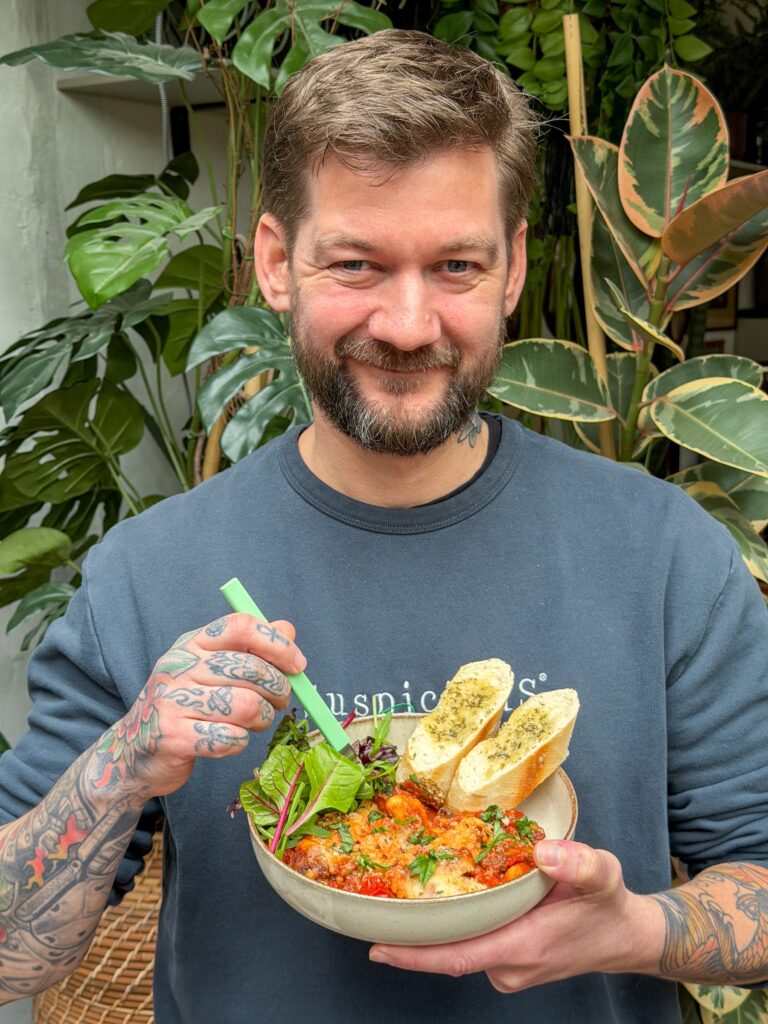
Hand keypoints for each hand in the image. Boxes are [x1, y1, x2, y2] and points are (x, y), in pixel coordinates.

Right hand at [94, 613, 304, 798]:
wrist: (133, 752)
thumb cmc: (185, 706)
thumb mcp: (212, 670)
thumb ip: (250, 648)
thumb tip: (287, 629)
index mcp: (191, 644)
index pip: (240, 626)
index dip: (276, 643)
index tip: (298, 664)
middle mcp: (178, 667)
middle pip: (250, 668)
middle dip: (278, 689)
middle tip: (280, 701)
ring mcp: (172, 701)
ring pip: (246, 706)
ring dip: (262, 719)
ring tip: (255, 722)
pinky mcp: (173, 738)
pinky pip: (231, 738)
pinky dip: (240, 743)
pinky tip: (228, 740)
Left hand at [369, 840, 663, 991]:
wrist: (625, 936)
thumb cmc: (608, 905)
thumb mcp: (604, 873)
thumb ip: (578, 862)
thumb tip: (545, 851)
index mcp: (524, 946)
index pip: (457, 955)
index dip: (414, 955)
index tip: (377, 947)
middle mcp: (509, 965)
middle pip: (448, 950)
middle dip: (409, 934)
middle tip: (371, 903)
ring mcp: (508, 968)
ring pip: (459, 946)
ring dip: (432, 926)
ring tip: (396, 895)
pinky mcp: (508, 962)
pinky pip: (471, 944)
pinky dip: (453, 926)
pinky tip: (439, 900)